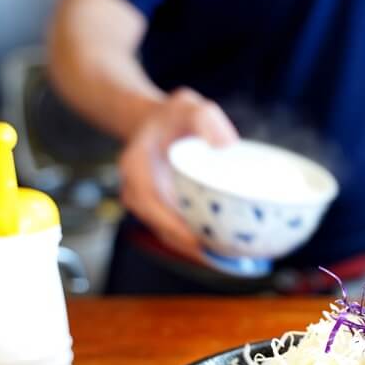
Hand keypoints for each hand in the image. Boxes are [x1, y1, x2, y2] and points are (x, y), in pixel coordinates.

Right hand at [119, 88, 237, 258]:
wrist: (156, 121)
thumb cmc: (171, 115)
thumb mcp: (188, 105)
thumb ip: (205, 118)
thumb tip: (227, 145)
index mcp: (136, 168)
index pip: (151, 205)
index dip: (173, 227)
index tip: (197, 241)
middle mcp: (137, 191)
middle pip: (162, 229)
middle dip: (191, 247)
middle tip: (224, 258)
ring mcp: (149, 204)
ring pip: (170, 234)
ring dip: (196, 249)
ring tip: (228, 259)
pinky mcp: (162, 210)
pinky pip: (177, 229)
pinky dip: (197, 239)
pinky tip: (222, 247)